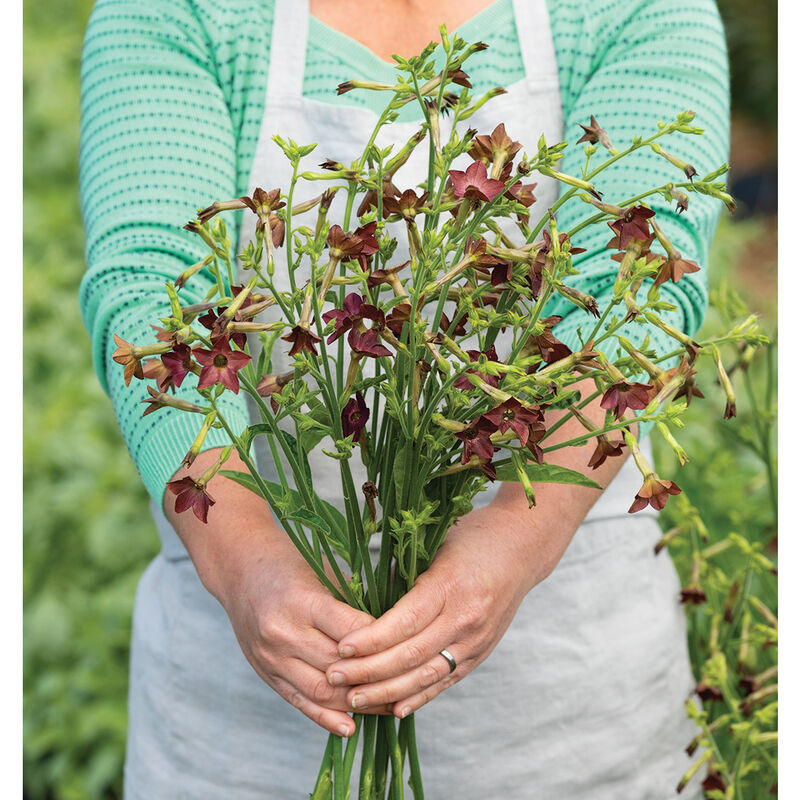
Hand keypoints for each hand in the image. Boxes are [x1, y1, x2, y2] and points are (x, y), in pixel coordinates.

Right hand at [218, 542, 395, 735]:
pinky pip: (300, 702)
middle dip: (376, 678)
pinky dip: (326, 718)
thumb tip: (397, 627)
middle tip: (409, 682)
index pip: (352, 631)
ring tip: (388, 707)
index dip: (382, 641)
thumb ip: (354, 602)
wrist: (241, 572)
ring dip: (357, 703)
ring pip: (322, 691)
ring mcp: (272, 657)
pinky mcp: (266, 674)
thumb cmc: (292, 566)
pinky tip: (351, 727)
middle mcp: (284, 632)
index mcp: (302, 601)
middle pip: (339, 666)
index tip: (408, 645)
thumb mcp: (325, 573)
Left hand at [324, 504, 546, 718]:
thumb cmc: (472, 537)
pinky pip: (446, 680)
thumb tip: (362, 604)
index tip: (340, 648)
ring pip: (426, 675)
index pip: (404, 623)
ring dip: (387, 692)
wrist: (523, 546)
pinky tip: (394, 708)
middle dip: (368, 671)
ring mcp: (477, 639)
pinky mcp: (482, 652)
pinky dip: (419, 697)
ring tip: (354, 700)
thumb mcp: (435, 545)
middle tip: (333, 677)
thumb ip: (404, 576)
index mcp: (449, 585)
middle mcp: (465, 618)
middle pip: (410, 655)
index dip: (370, 640)